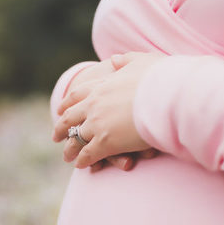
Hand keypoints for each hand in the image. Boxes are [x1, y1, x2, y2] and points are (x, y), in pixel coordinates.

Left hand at [54, 51, 167, 168]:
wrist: (167, 94)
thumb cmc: (160, 78)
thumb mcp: (141, 62)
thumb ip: (125, 60)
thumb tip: (113, 59)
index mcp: (101, 86)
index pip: (77, 95)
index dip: (68, 103)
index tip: (62, 108)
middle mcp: (94, 104)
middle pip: (70, 118)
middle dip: (62, 128)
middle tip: (56, 136)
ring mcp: (97, 124)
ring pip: (76, 138)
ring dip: (70, 148)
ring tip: (67, 156)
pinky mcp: (106, 142)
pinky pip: (88, 154)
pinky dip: (83, 160)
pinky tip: (80, 165)